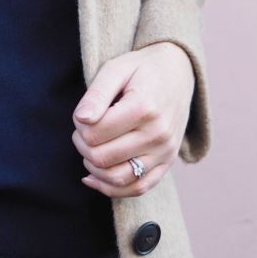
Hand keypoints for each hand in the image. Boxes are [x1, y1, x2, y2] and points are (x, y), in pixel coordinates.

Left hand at [71, 41, 194, 196]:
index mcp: (144, 108)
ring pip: (119, 178)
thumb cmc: (140, 69)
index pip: (96, 132)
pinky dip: (112, 189)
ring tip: (88, 147)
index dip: (79, 125)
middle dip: (82, 145)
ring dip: (93, 167)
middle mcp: (158, 134)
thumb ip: (96, 94)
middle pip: (103, 157)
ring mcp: (165, 152)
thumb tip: (81, 119)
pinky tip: (92, 178)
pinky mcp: (167, 163)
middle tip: (81, 129)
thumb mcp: (115, 69)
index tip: (82, 114)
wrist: (177, 73)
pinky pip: (139, 188)